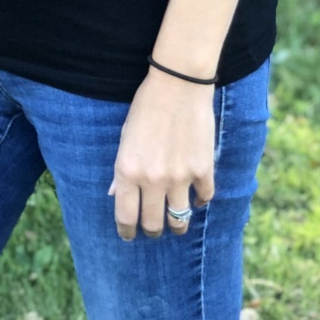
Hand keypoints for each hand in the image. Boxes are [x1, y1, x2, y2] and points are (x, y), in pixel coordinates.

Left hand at [109, 69, 215, 240]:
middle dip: (152, 231)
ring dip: (177, 225)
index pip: (125, 217)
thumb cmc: (146, 107)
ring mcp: (180, 177)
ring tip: (176, 223)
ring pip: (179, 220)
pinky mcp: (203, 169)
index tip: (129, 236)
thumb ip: (121, 170)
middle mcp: (152, 179)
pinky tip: (196, 199)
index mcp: (128, 171)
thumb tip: (115, 195)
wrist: (178, 84)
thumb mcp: (125, 137)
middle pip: (153, 224)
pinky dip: (199, 202)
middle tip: (153, 230)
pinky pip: (204, 199)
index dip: (127, 232)